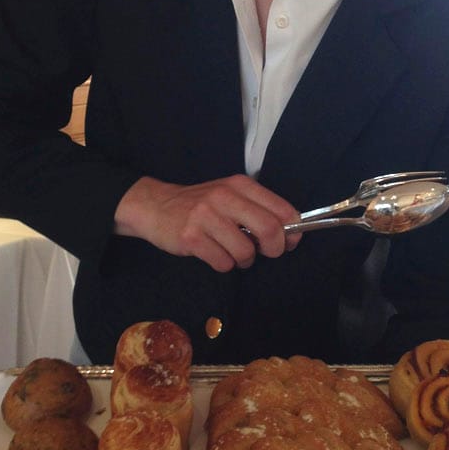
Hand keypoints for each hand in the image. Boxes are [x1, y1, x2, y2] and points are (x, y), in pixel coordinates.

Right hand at [113, 174, 300, 271]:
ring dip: (243, 260)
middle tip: (265, 252)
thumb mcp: (230, 195)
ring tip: (231, 251)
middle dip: (274, 249)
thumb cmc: (200, 205)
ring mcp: (206, 216)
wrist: (156, 205)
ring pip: (245, 251)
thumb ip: (258, 209)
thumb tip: (290, 234)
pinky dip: (223, 264)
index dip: (292, 231)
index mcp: (240, 185)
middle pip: (269, 230)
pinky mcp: (191, 237)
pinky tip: (213, 253)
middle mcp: (224, 197)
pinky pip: (223, 263)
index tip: (290, 242)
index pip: (281, 209)